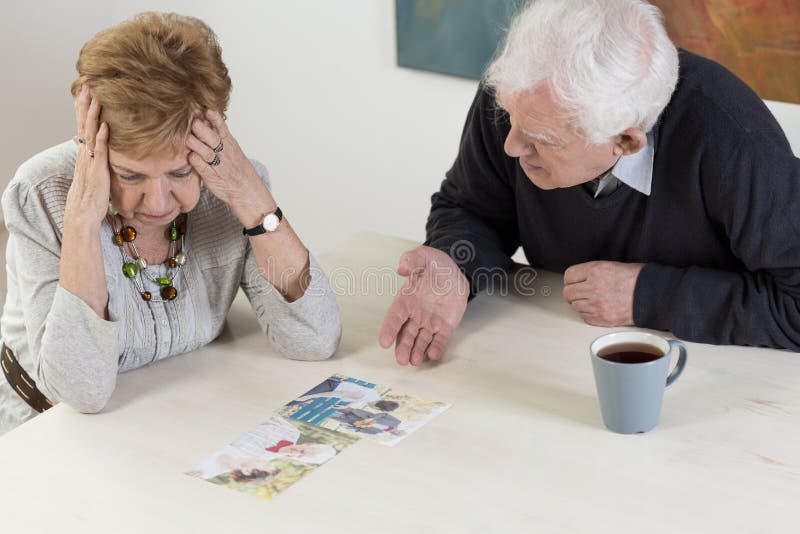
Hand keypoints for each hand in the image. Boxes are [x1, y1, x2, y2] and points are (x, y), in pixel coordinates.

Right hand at [65, 85, 109, 227]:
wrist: (83, 212)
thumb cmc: (91, 194)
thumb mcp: (93, 171)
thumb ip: (95, 157)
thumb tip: (98, 147)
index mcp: (85, 152)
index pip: (82, 124)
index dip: (83, 107)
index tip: (86, 90)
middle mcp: (85, 153)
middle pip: (83, 123)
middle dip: (86, 103)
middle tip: (88, 84)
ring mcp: (90, 160)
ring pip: (90, 133)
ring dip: (93, 114)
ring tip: (96, 97)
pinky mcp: (97, 170)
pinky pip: (100, 151)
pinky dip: (102, 137)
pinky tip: (105, 125)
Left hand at [186, 109, 271, 224]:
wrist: (247, 190)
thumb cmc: (236, 168)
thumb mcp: (232, 148)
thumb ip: (218, 134)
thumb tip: (204, 117)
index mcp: (229, 143)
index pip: (221, 128)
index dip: (214, 118)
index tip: (206, 109)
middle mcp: (224, 152)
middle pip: (213, 138)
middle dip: (203, 130)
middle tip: (193, 121)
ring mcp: (218, 165)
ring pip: (207, 152)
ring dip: (197, 145)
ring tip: (187, 138)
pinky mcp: (211, 177)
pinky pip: (204, 169)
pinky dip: (197, 163)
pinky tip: (190, 157)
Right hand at [379, 246, 469, 365]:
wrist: (455, 272)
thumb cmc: (435, 265)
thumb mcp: (423, 256)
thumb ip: (411, 260)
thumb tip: (401, 268)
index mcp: (406, 299)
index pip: (395, 316)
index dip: (389, 329)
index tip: (384, 342)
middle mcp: (415, 314)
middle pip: (406, 334)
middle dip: (403, 347)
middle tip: (401, 360)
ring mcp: (429, 322)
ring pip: (420, 340)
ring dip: (417, 351)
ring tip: (415, 361)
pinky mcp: (444, 327)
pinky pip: (439, 340)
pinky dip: (436, 348)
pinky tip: (433, 355)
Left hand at [562, 261, 644, 326]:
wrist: (654, 295)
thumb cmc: (638, 279)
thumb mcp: (613, 266)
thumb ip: (593, 272)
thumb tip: (580, 278)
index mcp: (595, 271)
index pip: (569, 275)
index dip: (571, 278)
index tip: (574, 281)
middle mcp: (593, 288)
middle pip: (568, 293)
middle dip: (573, 292)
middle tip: (580, 291)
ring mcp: (597, 306)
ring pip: (575, 306)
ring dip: (580, 303)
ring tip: (592, 299)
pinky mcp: (602, 319)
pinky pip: (584, 317)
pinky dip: (588, 313)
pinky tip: (597, 308)